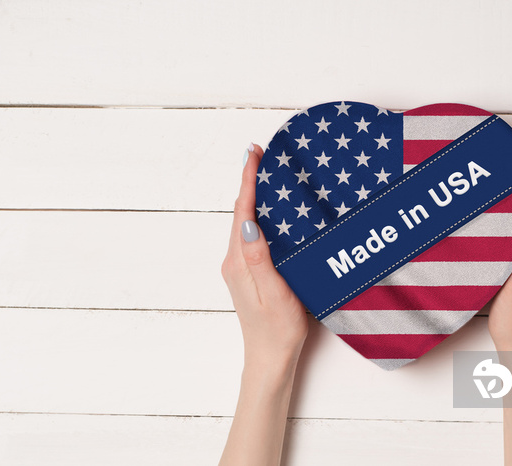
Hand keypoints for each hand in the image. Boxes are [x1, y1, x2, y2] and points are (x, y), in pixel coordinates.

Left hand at [221, 143, 308, 370]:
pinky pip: (252, 235)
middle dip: (250, 182)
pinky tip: (272, 211)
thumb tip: (249, 222)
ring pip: (246, 223)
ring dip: (254, 198)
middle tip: (262, 155)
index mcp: (239, 262)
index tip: (252, 153)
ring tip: (269, 175)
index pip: (242, 212)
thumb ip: (260, 258)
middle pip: (241, 213)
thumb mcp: (274, 293)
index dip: (247, 180)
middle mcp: (235, 260)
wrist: (270, 358)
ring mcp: (239, 266)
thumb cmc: (277, 330)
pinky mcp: (248, 272)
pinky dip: (260, 216)